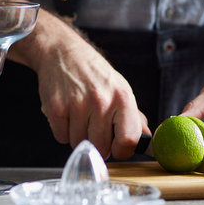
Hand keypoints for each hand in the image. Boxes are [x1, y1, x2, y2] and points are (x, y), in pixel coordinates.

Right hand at [14, 13, 149, 159]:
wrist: (65, 54)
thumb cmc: (96, 76)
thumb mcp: (121, 90)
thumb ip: (135, 117)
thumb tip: (147, 140)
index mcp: (123, 98)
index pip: (129, 140)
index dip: (123, 151)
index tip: (117, 148)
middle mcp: (102, 101)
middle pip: (102, 148)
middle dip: (99, 145)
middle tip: (95, 130)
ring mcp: (77, 104)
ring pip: (80, 144)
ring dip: (79, 137)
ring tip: (81, 118)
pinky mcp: (56, 107)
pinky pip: (61, 137)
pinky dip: (63, 131)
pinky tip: (68, 115)